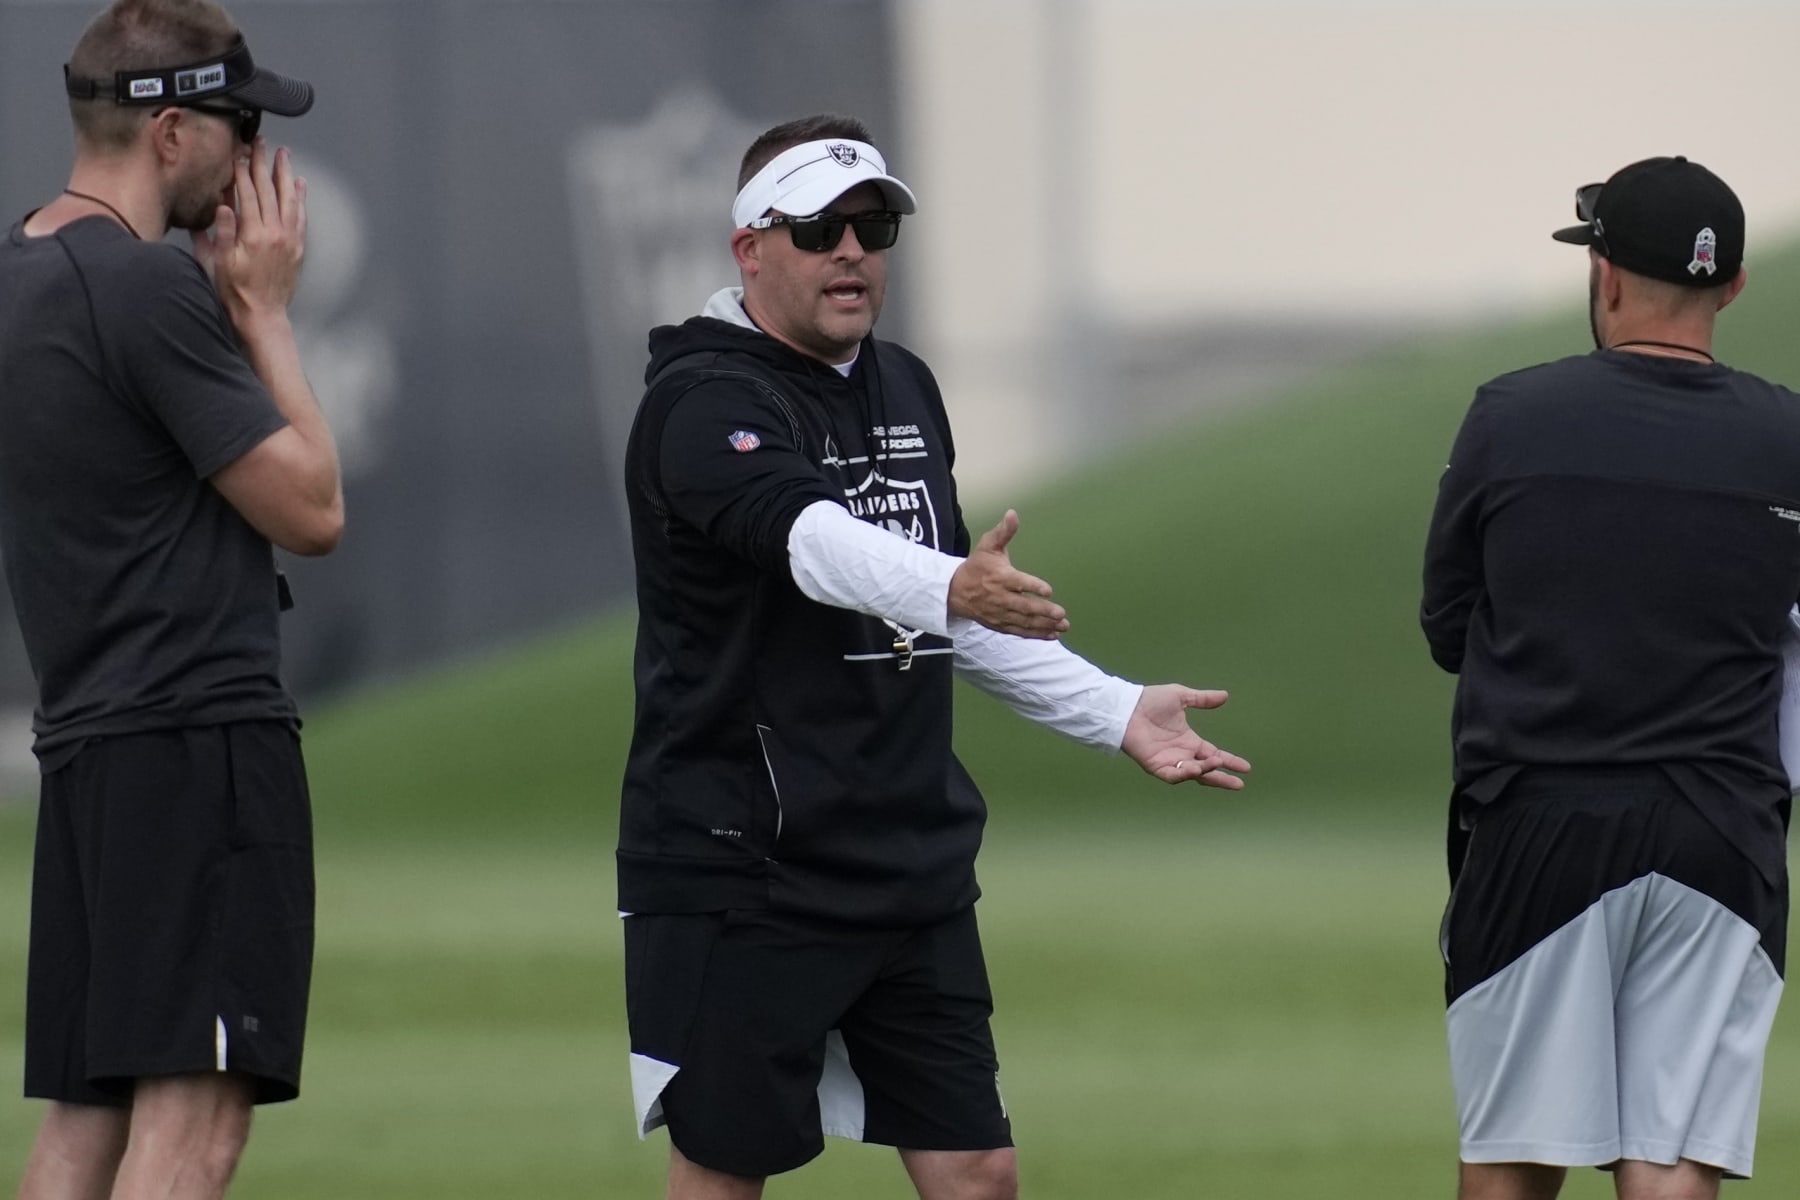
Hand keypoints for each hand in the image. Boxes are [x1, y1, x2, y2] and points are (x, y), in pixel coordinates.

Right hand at [192, 139, 306, 325]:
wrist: (263, 315)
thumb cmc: (235, 292)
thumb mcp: (218, 262)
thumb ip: (220, 232)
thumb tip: (222, 205)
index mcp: (252, 235)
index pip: (248, 194)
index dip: (242, 171)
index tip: (239, 153)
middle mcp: (275, 233)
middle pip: (270, 190)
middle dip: (263, 164)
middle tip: (261, 143)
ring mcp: (290, 239)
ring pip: (289, 199)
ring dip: (286, 175)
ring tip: (283, 155)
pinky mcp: (298, 248)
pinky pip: (301, 217)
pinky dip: (300, 199)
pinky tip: (300, 184)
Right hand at [947, 510, 1069, 639]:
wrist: (955, 592)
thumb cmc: (976, 567)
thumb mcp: (987, 546)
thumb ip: (1003, 532)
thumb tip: (1013, 514)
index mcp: (999, 577)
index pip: (1018, 583)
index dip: (1033, 587)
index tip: (1048, 590)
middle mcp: (1000, 597)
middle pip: (1023, 607)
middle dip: (1043, 611)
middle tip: (1061, 614)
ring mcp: (1000, 614)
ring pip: (1024, 622)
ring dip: (1044, 625)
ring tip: (1063, 626)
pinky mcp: (1000, 625)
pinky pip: (1020, 631)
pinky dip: (1036, 634)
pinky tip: (1052, 634)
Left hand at [1121, 684, 1251, 789]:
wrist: (1127, 706)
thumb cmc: (1150, 700)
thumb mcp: (1181, 697)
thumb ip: (1202, 699)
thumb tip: (1225, 695)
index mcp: (1189, 741)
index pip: (1213, 754)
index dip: (1229, 761)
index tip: (1246, 767)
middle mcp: (1181, 754)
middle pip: (1207, 771)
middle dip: (1222, 778)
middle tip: (1239, 784)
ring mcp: (1168, 762)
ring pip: (1192, 774)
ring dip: (1205, 771)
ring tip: (1215, 762)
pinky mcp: (1155, 766)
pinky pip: (1172, 776)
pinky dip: (1184, 774)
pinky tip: (1195, 768)